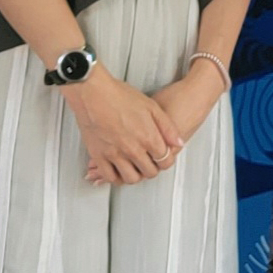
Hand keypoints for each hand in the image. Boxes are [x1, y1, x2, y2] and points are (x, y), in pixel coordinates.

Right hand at [84, 64, 225, 181]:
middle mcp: (132, 149)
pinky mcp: (99, 156)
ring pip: (131, 178)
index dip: (167, 160)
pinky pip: (110, 177)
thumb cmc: (120, 96)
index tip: (164, 157)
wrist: (94, 93)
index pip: (165, 160)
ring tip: (136, 167)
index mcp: (148, 137)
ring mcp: (115, 154)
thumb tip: (178, 142)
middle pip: (149, 172)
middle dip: (153, 168)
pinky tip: (120, 171)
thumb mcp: (151, 107)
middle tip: (151, 162)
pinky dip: (117, 178)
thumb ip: (167, 127)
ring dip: (137, 175)